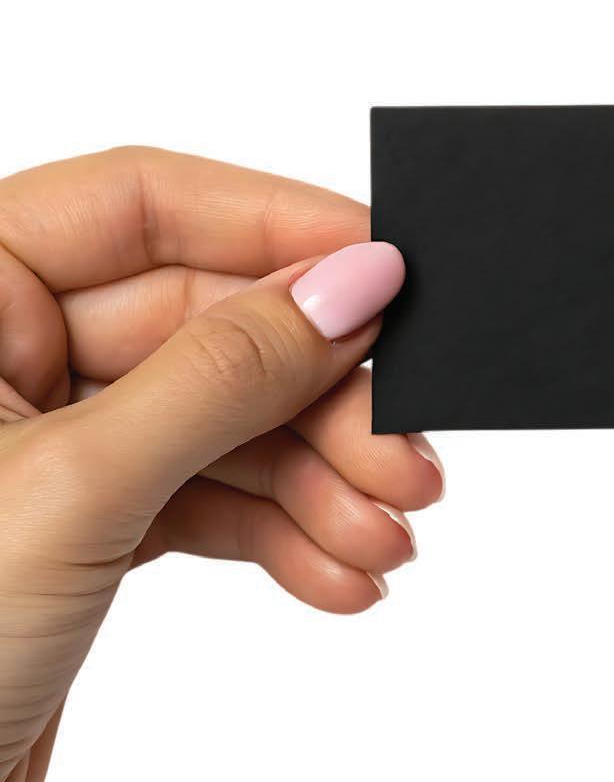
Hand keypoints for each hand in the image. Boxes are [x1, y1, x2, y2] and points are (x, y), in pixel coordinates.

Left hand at [0, 147, 444, 781]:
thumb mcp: (75, 487)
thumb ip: (222, 375)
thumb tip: (349, 286)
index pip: (144, 205)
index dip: (276, 227)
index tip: (389, 269)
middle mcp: (4, 352)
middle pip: (213, 326)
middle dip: (323, 399)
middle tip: (406, 452)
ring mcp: (54, 439)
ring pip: (228, 421)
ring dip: (321, 482)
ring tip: (386, 538)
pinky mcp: (90, 521)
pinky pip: (212, 496)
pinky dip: (283, 534)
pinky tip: (339, 575)